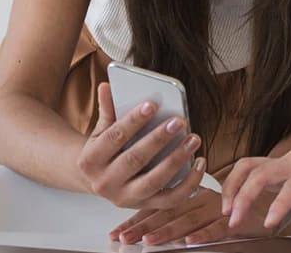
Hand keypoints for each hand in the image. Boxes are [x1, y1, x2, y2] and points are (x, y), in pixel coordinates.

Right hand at [76, 82, 200, 208]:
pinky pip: (171, 199)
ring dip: (176, 160)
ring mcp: (126, 198)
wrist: (97, 181)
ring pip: (154, 181)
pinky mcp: (145, 206)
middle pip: (134, 160)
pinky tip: (200, 162)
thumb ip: (107, 110)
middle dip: (158, 139)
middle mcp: (105, 183)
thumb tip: (106, 86)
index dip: (133, 121)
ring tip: (193, 139)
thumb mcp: (100, 131)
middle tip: (179, 121)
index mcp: (90, 161)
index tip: (152, 104)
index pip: (113, 137)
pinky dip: (189, 183)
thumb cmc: (105, 150)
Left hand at [110, 184, 272, 245]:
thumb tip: (151, 227)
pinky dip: (203, 235)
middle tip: (124, 239)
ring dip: (167, 232)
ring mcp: (219, 209)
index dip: (138, 219)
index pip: (161, 206)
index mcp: (194, 195)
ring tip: (148, 241)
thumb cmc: (239, 206)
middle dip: (143, 227)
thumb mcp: (208, 206)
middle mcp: (203, 200)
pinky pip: (217, 228)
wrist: (274, 199)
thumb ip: (185, 212)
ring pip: (188, 221)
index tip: (118, 231)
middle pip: (168, 213)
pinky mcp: (236, 220)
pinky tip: (189, 242)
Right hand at [221, 143, 290, 230]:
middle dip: (246, 194)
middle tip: (234, 219)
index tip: (270, 222)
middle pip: (263, 171)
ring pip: (249, 166)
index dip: (282, 202)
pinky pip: (248, 168)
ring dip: (233, 186)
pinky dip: (234, 182)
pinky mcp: (274, 164)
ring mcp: (283, 160)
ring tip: (227, 211)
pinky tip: (229, 202)